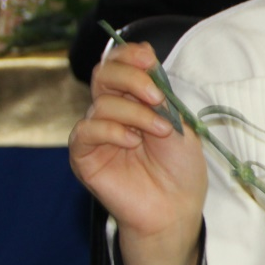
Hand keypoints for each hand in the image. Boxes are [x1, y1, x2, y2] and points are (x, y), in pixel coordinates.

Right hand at [69, 42, 206, 264]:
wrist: (175, 207)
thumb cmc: (181, 168)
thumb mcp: (180, 124)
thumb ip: (161, 95)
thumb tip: (146, 60)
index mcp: (135, 99)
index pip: (119, 64)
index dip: (130, 56)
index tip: (150, 61)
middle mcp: (112, 111)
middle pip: (104, 74)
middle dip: (131, 79)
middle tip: (156, 96)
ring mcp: (96, 133)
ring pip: (102, 103)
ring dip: (135, 114)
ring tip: (161, 131)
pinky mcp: (84, 156)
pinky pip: (86, 131)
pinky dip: (111, 130)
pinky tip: (132, 141)